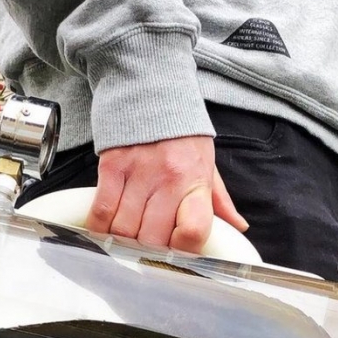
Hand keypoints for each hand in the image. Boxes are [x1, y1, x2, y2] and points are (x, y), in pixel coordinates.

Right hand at [86, 136, 247, 252]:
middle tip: (146, 249)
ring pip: (124, 231)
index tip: (177, 252)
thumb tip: (237, 228)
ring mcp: (138, 174)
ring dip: (122, 243)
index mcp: (197, 181)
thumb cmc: (181, 131)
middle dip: (148, 252)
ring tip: (125, 239)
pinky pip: (101, 211)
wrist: (150, 85)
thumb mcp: (208, 163)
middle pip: (152, 239)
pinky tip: (104, 230)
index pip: (194, 231)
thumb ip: (219, 200)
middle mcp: (168, 180)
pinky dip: (99, 228)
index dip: (184, 251)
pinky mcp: (111, 167)